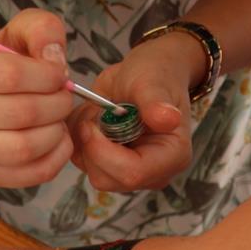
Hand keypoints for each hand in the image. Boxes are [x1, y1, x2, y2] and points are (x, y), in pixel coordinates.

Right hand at [0, 9, 76, 187]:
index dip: (47, 76)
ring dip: (55, 131)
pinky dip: (56, 157)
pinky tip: (57, 138)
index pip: (10, 76)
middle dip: (57, 103)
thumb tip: (53, 60)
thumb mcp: (25, 29)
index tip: (59, 73)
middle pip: (21, 113)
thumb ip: (42, 30)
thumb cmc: (13, 58)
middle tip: (64, 96)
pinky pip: (31, 174)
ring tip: (58, 118)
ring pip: (23, 148)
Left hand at [69, 34, 199, 192]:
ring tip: (98, 111)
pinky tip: (93, 118)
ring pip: (90, 170)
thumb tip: (168, 119)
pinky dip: (78, 139)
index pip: (133, 173)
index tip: (93, 122)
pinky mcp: (110, 166)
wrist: (147, 72)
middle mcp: (152, 172)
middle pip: (107, 178)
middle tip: (95, 112)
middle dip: (91, 145)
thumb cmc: (155, 75)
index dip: (104, 152)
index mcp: (172, 156)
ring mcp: (130, 171)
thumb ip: (156, 101)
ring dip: (84, 140)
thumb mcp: (153, 82)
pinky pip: (81, 161)